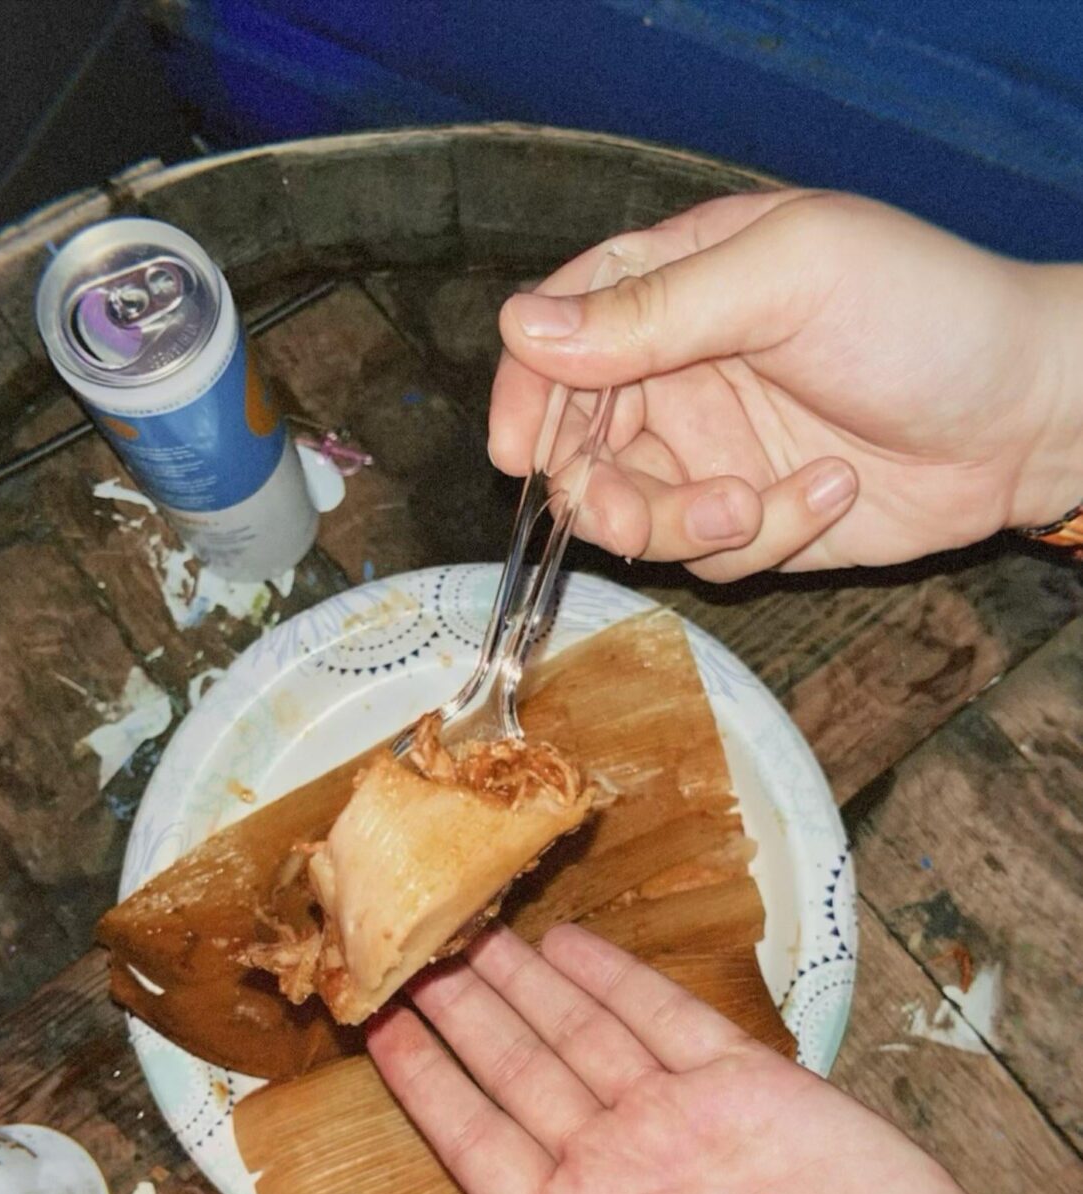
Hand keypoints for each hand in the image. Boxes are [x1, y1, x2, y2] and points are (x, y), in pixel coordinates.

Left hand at [368, 923, 1031, 1193]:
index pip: (477, 1146)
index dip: (425, 1087)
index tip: (372, 1031)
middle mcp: (622, 1171)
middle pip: (518, 1070)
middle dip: (463, 1013)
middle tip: (407, 946)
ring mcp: (685, 1124)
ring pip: (582, 1032)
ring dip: (524, 982)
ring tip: (467, 929)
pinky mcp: (754, 1086)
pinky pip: (668, 1017)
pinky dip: (618, 977)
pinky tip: (569, 942)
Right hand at [489, 190, 1082, 577]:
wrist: (1029, 414)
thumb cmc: (923, 313)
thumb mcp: (785, 281)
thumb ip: (653, 312)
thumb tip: (522, 330)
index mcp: (678, 286)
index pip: (560, 334)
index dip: (526, 393)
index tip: (517, 452)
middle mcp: (681, 371)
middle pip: (577, 443)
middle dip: (594, 488)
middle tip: (633, 507)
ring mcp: (715, 450)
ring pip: (632, 514)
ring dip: (679, 523)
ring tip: (754, 503)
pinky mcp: (757, 520)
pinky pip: (711, 557)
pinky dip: (764, 537)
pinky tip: (832, 489)